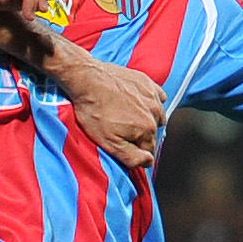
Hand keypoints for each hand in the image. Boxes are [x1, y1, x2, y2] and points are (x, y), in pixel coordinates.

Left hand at [53, 48, 166, 168]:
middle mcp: (155, 112)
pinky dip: (148, 101)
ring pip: (156, 115)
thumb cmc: (94, 110)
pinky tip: (134, 102)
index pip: (149, 151)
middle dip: (140, 135)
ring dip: (145, 118)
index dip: (135, 152)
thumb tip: (149, 162)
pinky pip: (156, 96)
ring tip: (126, 116)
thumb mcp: (108, 142)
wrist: (86, 79)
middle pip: (152, 133)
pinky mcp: (146, 82)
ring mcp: (152, 96)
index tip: (123, 147)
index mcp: (147, 129)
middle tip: (120, 130)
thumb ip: (131, 156)